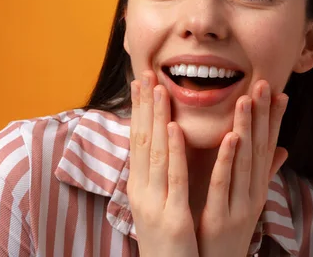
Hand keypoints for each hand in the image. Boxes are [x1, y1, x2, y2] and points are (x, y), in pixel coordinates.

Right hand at [127, 70, 198, 256]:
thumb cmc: (168, 243)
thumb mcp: (161, 206)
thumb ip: (164, 178)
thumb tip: (164, 153)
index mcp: (140, 187)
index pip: (138, 141)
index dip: (140, 111)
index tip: (142, 83)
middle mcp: (142, 190)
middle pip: (142, 140)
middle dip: (144, 106)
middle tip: (145, 73)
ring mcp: (154, 203)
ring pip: (155, 152)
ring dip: (157, 117)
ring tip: (160, 89)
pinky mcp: (171, 216)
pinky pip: (173, 179)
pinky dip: (173, 151)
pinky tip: (173, 127)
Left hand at [197, 80, 288, 256]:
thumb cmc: (229, 231)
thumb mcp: (249, 201)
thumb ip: (263, 174)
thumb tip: (283, 149)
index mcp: (256, 188)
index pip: (267, 146)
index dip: (274, 119)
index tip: (278, 91)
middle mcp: (253, 193)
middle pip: (259, 148)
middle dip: (263, 115)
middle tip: (264, 83)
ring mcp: (239, 205)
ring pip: (244, 161)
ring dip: (246, 128)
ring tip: (247, 99)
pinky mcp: (221, 218)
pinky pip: (223, 184)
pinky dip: (227, 160)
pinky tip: (229, 137)